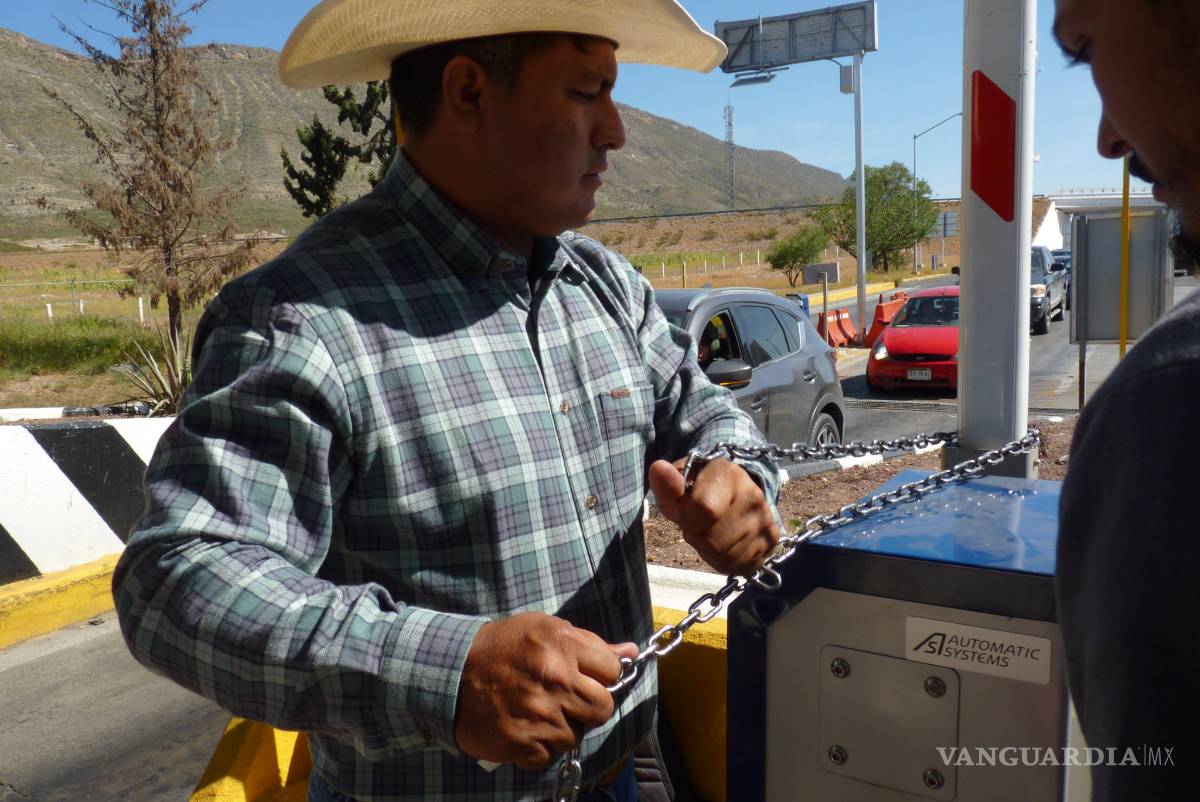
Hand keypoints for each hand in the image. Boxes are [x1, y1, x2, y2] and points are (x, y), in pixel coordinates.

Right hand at [454, 612, 637, 769]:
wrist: (451, 673)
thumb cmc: (502, 646)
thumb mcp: (544, 629)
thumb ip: (589, 642)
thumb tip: (630, 651)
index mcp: (562, 646)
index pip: (613, 670)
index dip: (602, 674)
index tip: (587, 675)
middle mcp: (555, 681)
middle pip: (603, 707)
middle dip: (590, 704)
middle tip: (568, 697)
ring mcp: (540, 716)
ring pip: (577, 734)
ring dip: (563, 725)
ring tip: (540, 709)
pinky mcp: (523, 745)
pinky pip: (550, 754)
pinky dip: (541, 745)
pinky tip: (526, 726)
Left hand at [649, 457, 779, 575]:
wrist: (734, 492)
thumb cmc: (699, 489)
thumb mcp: (678, 486)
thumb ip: (666, 483)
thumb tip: (658, 469)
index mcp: (726, 473)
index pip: (705, 509)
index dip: (687, 520)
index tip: (685, 514)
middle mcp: (752, 494)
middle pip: (713, 540)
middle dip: (697, 537)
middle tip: (699, 524)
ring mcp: (765, 518)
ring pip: (726, 556)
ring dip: (710, 551)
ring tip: (712, 531)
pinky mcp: (771, 539)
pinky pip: (740, 565)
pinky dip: (727, 561)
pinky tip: (727, 542)